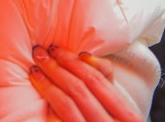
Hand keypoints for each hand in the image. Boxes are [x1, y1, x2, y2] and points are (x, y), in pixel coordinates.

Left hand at [30, 46, 144, 120]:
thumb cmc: (109, 115)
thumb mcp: (115, 97)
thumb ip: (104, 73)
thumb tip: (83, 56)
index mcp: (128, 116)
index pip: (96, 80)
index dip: (72, 62)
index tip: (54, 49)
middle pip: (79, 91)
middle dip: (55, 69)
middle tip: (39, 54)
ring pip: (67, 106)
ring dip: (48, 85)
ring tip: (35, 71)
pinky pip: (59, 121)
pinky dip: (49, 107)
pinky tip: (41, 96)